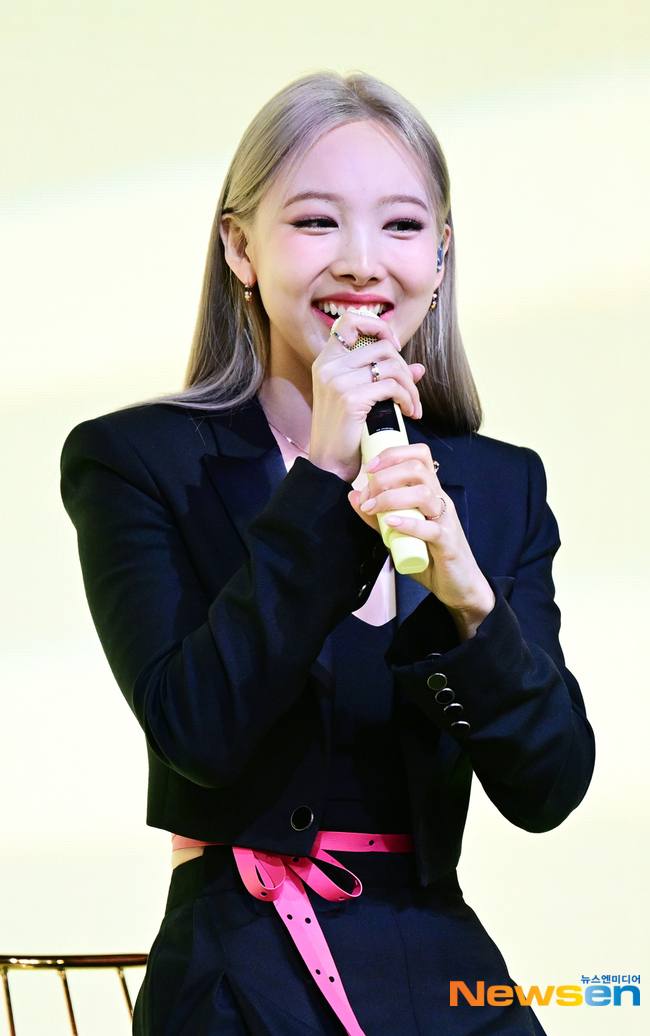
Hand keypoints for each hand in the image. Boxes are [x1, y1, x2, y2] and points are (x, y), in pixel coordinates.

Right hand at [309, 311, 423, 482]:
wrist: (330, 465)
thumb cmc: (345, 434)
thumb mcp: (362, 400)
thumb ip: (386, 379)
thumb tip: (419, 368)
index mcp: (326, 361)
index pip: (350, 320)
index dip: (377, 327)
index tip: (394, 347)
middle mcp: (328, 366)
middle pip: (383, 346)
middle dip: (404, 368)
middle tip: (410, 391)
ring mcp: (337, 381)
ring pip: (391, 365)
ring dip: (410, 386)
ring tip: (412, 405)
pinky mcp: (350, 398)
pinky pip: (392, 386)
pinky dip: (408, 398)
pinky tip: (409, 412)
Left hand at [348, 443, 494, 639]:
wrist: (458, 586)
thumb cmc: (429, 557)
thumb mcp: (396, 535)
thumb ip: (376, 518)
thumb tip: (354, 496)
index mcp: (430, 493)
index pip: (418, 456)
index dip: (392, 455)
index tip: (369, 468)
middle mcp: (439, 500)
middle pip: (418, 468)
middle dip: (386, 475)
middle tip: (368, 493)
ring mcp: (446, 520)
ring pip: (424, 493)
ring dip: (392, 497)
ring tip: (373, 508)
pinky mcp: (448, 542)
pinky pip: (431, 528)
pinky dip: (409, 523)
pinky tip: (392, 523)